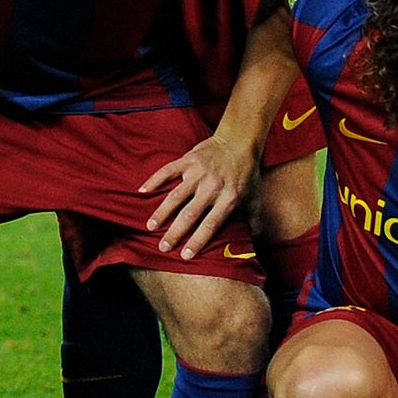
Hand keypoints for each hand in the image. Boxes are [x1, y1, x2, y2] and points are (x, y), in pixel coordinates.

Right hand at [141, 128, 260, 257]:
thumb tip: (252, 244)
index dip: (198, 241)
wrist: (239, 142)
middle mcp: (213, 187)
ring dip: (162, 213)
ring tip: (150, 227)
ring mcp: (199, 172)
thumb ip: (254, 221)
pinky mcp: (188, 160)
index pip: (211, 225)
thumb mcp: (255, 198)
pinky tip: (142, 191)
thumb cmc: (247, 174)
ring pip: (176, 196)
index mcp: (229, 199)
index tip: (185, 255)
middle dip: (175, 233)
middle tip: (163, 247)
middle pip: (190, 214)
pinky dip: (154, 181)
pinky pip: (167, 171)